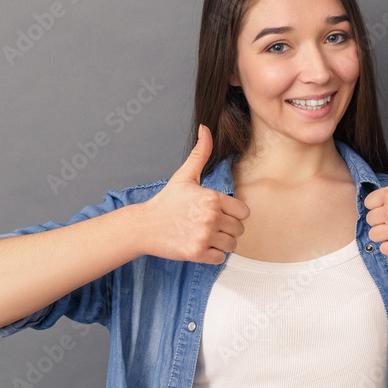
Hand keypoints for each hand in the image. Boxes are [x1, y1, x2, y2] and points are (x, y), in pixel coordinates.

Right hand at [139, 124, 248, 262]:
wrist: (144, 226)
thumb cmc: (166, 202)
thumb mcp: (184, 176)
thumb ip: (200, 153)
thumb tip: (205, 129)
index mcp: (212, 198)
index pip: (243, 212)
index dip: (234, 214)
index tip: (220, 214)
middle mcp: (211, 217)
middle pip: (239, 229)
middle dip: (228, 229)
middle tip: (211, 226)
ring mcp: (204, 236)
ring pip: (232, 245)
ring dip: (223, 243)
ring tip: (207, 236)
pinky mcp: (197, 253)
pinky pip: (220, 258)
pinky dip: (214, 255)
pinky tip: (201, 246)